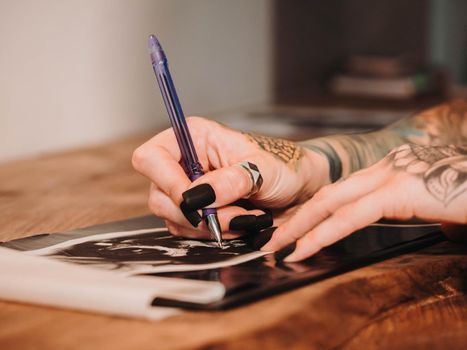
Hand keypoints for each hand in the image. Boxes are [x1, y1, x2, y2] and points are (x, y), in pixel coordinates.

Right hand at [132, 117, 327, 237]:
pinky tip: (240, 224)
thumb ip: (232, 180)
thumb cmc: (284, 167)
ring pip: (174, 219)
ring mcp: (188, 191)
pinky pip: (189, 233)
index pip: (152, 158)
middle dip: (198, 214)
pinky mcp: (197, 213)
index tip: (197, 201)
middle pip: (159, 196)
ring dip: (211, 227)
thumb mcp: (264, 169)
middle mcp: (185, 163)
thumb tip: (198, 197)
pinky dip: (215, 234)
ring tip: (246, 217)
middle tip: (236, 214)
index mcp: (194, 138)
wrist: (300, 190)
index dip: (167, 182)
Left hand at [262, 144, 466, 260]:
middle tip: (273, 238)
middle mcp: (384, 168)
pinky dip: (323, 233)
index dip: (312, 211)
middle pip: (327, 194)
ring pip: (330, 202)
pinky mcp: (398, 190)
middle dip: (296, 217)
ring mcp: (390, 176)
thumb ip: (423, 210)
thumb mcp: (440, 203)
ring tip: (279, 246)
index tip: (292, 228)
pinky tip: (306, 249)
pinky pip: (350, 216)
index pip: (339, 191)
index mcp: (389, 171)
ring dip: (300, 226)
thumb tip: (433, 223)